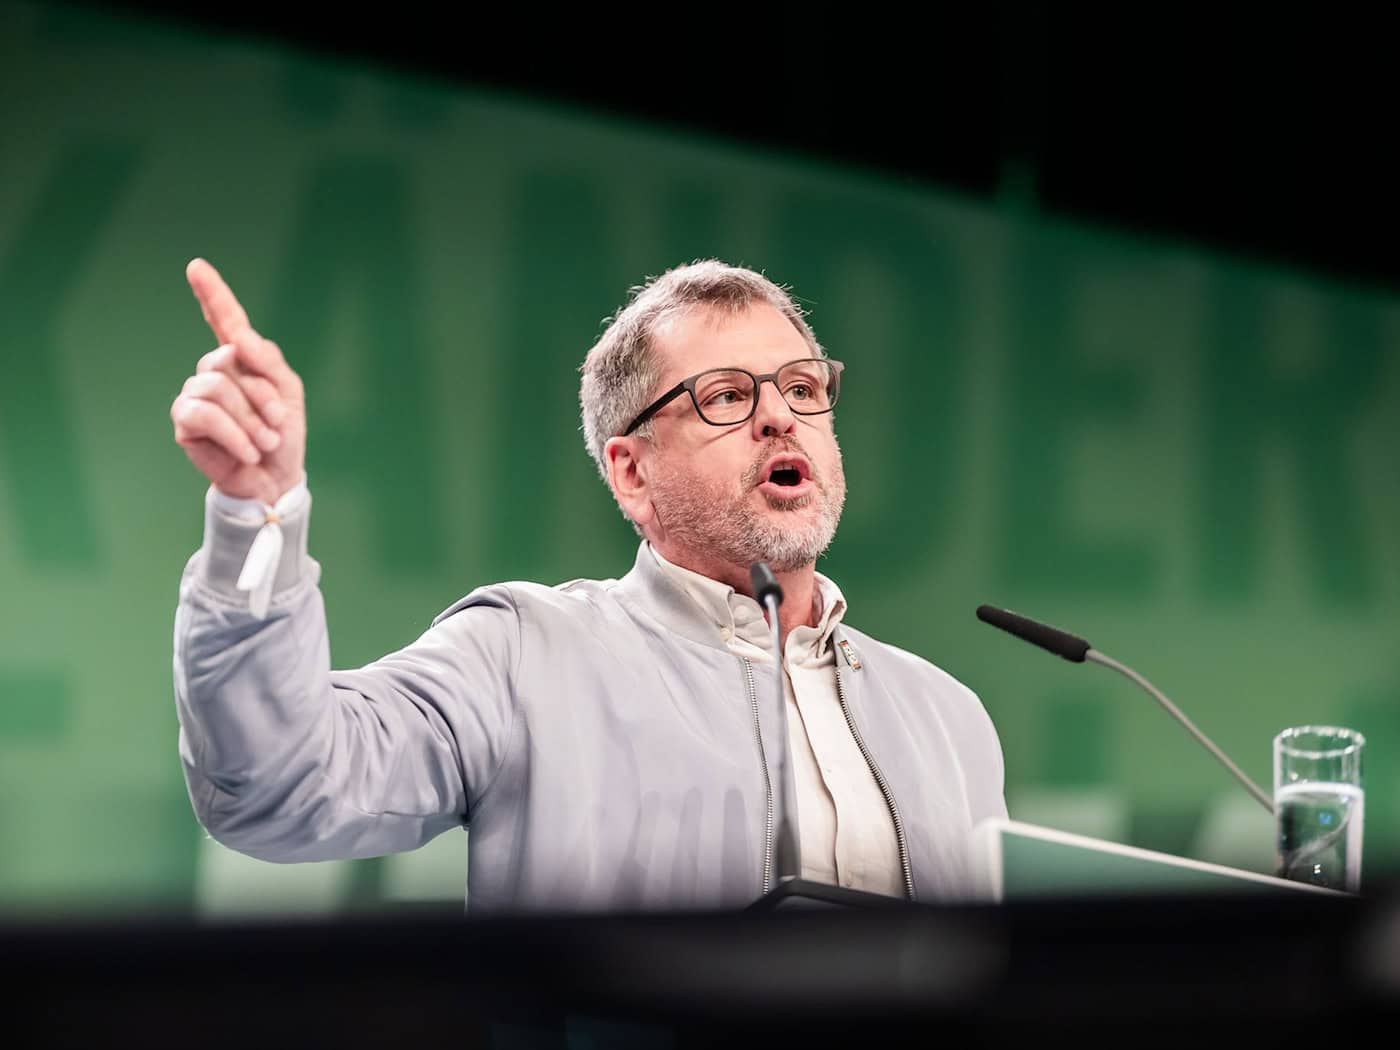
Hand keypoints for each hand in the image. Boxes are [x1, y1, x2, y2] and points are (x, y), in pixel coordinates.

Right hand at [171, 259, 306, 504]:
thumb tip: (238, 337)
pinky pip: (205, 414)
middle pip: (227, 358)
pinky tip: (249, 452)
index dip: (212, 293)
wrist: (275, 478)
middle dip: (261, 395)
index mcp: (242, 359)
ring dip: (251, 420)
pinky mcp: (185, 423)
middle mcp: (214, 372)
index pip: (224, 320)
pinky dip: (234, 434)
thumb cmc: (282, 435)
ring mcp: (196, 395)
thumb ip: (267, 360)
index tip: (197, 266)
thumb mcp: (289, 392)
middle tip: (277, 424)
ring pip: (217, 387)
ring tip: (264, 441)